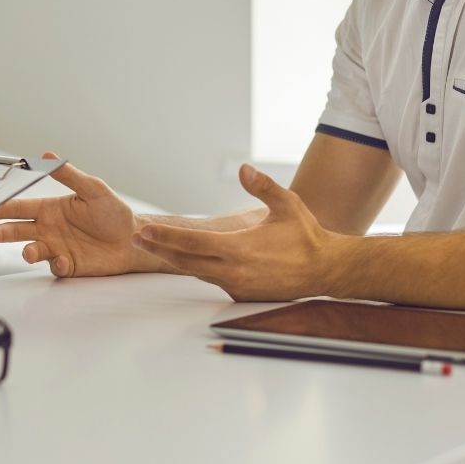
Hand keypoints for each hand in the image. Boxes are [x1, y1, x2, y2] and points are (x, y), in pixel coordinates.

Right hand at [0, 153, 158, 276]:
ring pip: (31, 251)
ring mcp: (56, 248)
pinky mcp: (68, 265)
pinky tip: (65, 260)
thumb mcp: (94, 189)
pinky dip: (56, 264)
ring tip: (30, 252)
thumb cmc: (114, 212)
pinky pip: (55, 267)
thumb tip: (48, 155)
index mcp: (49, 209)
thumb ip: (70, 176)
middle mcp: (48, 229)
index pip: (18, 207)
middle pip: (16, 230)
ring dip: (28, 252)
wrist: (134, 240)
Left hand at [131, 165, 346, 300]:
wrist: (326, 270)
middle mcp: (234, 271)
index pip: (191, 243)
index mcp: (239, 248)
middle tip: (137, 239)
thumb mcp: (287, 205)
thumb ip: (263, 186)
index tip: (144, 231)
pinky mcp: (241, 294)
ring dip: (175, 259)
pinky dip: (198, 268)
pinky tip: (186, 258)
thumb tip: (243, 169)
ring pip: (196, 272)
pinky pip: (212, 279)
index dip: (164, 238)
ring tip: (153, 246)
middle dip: (159, 249)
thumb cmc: (306, 236)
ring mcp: (236, 285)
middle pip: (185, 261)